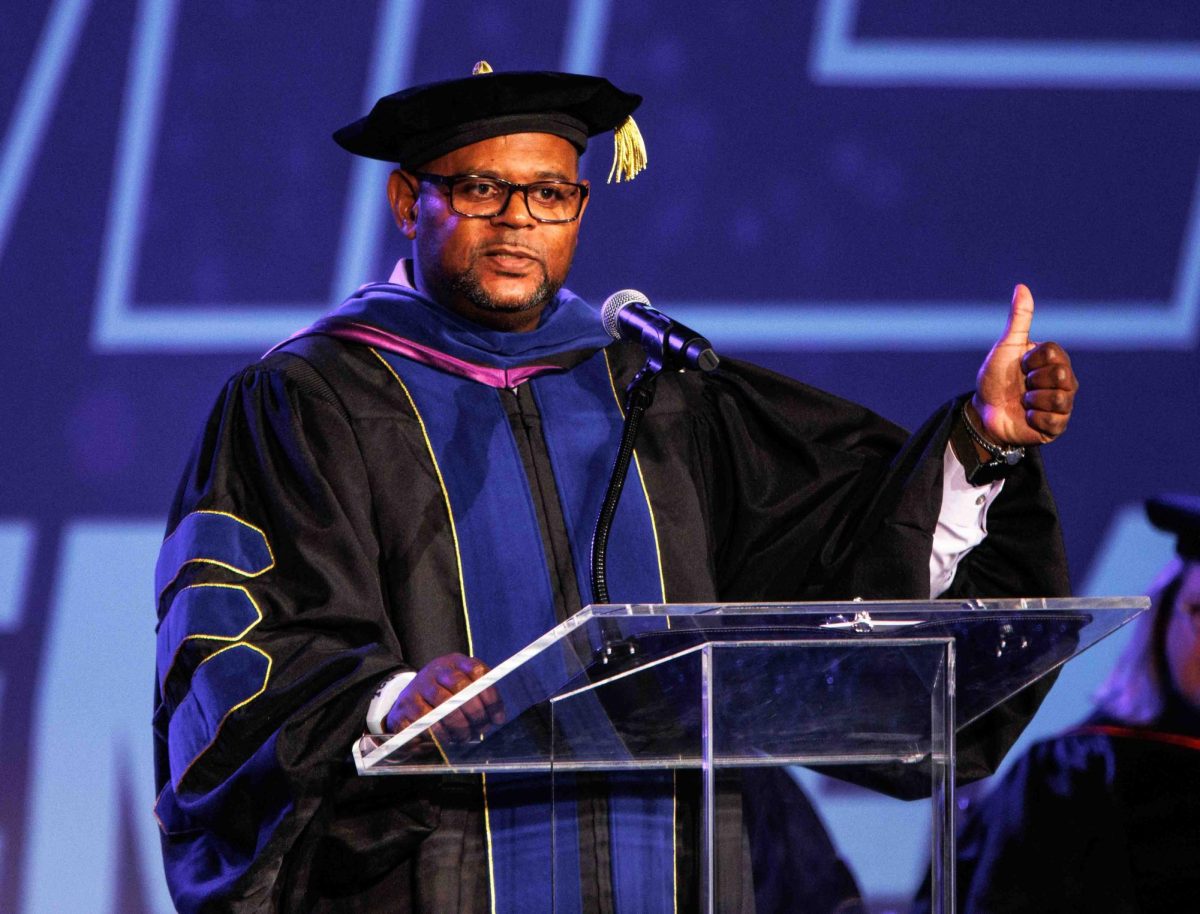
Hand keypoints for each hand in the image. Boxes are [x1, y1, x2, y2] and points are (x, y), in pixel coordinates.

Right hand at [385, 653, 505, 743]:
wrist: (409, 699)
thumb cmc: (445, 696)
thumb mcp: (463, 688)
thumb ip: (481, 698)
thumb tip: (498, 718)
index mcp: (455, 662)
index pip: (478, 672)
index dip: (490, 696)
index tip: (497, 718)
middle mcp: (436, 670)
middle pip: (461, 687)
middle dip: (475, 713)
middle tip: (480, 729)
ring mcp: (418, 685)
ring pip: (443, 706)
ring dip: (458, 726)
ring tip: (464, 736)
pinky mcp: (405, 705)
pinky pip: (425, 722)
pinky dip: (439, 734)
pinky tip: (446, 738)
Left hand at [973, 284, 1077, 446]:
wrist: (984, 412)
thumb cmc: (995, 378)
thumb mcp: (1006, 347)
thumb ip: (1019, 319)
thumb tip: (1022, 286)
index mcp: (1055, 360)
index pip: (1053, 353)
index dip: (1030, 360)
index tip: (1020, 366)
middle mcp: (1065, 381)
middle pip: (1060, 375)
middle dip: (1032, 380)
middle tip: (1022, 385)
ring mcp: (1063, 404)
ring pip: (1059, 399)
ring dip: (1032, 400)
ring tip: (1024, 402)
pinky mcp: (1057, 426)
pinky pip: (1054, 420)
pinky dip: (1034, 418)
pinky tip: (1026, 417)